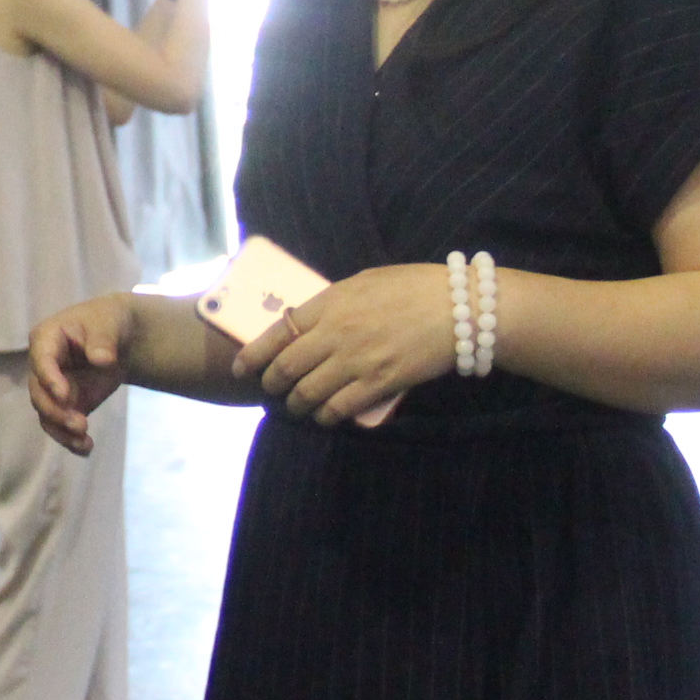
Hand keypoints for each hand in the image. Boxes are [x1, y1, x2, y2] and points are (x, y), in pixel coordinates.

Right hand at [28, 295, 140, 457]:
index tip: (65, 396)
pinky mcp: (66, 405)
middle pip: (39, 393)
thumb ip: (103, 340)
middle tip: (80, 424)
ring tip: (84, 442)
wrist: (119, 336)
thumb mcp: (110, 323)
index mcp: (46, 338)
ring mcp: (53, 387)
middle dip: (56, 412)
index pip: (41, 360)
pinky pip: (61, 426)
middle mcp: (43, 366)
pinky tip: (87, 449)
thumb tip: (101, 360)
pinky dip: (71, 440)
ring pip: (46, 415)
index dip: (49, 378)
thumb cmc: (109, 322)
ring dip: (62, 431)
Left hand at [237, 263, 458, 426]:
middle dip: (271, 384)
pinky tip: (324, 416)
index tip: (241, 368)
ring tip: (296, 407)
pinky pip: (339, 408)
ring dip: (296, 405)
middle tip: (270, 391)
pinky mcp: (379, 384)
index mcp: (329, 303)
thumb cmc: (412, 287)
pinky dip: (325, 416)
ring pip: (307, 393)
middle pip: (286, 368)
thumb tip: (308, 321)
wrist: (458, 307)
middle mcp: (335, 333)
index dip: (253, 355)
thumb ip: (333, 303)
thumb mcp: (364, 282)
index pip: (277, 332)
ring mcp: (356, 361)